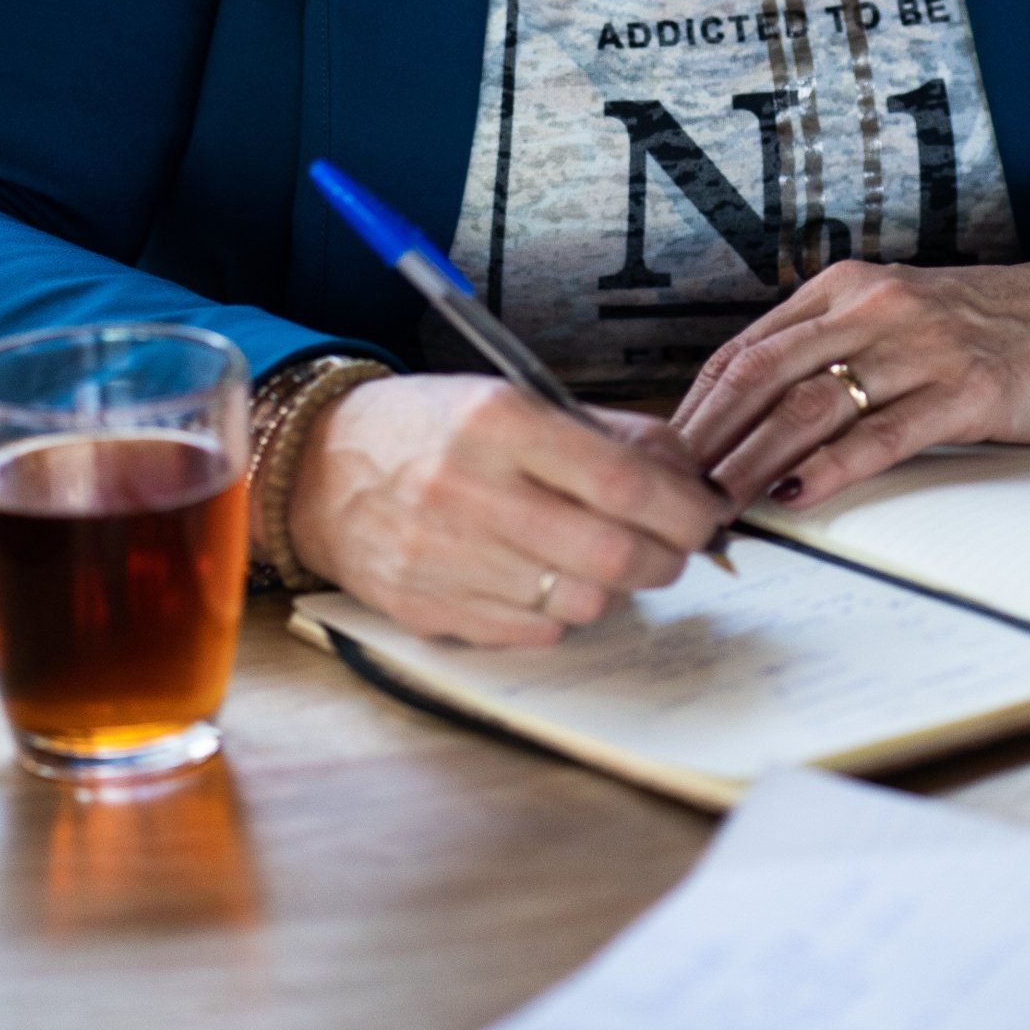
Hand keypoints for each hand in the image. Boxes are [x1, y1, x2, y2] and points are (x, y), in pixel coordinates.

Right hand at [288, 373, 728, 645]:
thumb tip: (689, 476)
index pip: (618, 479)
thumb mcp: (515, 398)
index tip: (707, 514)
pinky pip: (534, 632)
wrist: (323, 470)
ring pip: (579, 601)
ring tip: (609, 560)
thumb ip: (608, 433)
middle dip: (665, 558)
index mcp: (497, 421)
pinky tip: (552, 579)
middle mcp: (468, 489)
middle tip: (675, 549)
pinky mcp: (427, 610)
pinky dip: (562, 611)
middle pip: (608, 552)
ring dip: (615, 587)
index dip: (681, 507)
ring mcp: (443, 558)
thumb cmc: (433, 428)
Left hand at [672, 250, 1029, 513]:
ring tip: (711, 508)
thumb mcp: (902, 322)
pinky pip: (882, 432)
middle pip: (760, 375)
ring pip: (809, 405)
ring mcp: (920, 346)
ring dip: (750, 462)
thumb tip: (757, 421)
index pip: (744, 349)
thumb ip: (837, 354)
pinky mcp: (967, 389)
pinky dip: (831, 468)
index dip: (693, 408)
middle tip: (664, 493)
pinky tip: (796, 497)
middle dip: (703, 440)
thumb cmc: (1000, 330)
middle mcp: (875, 306)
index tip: (658, 459)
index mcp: (849, 288)